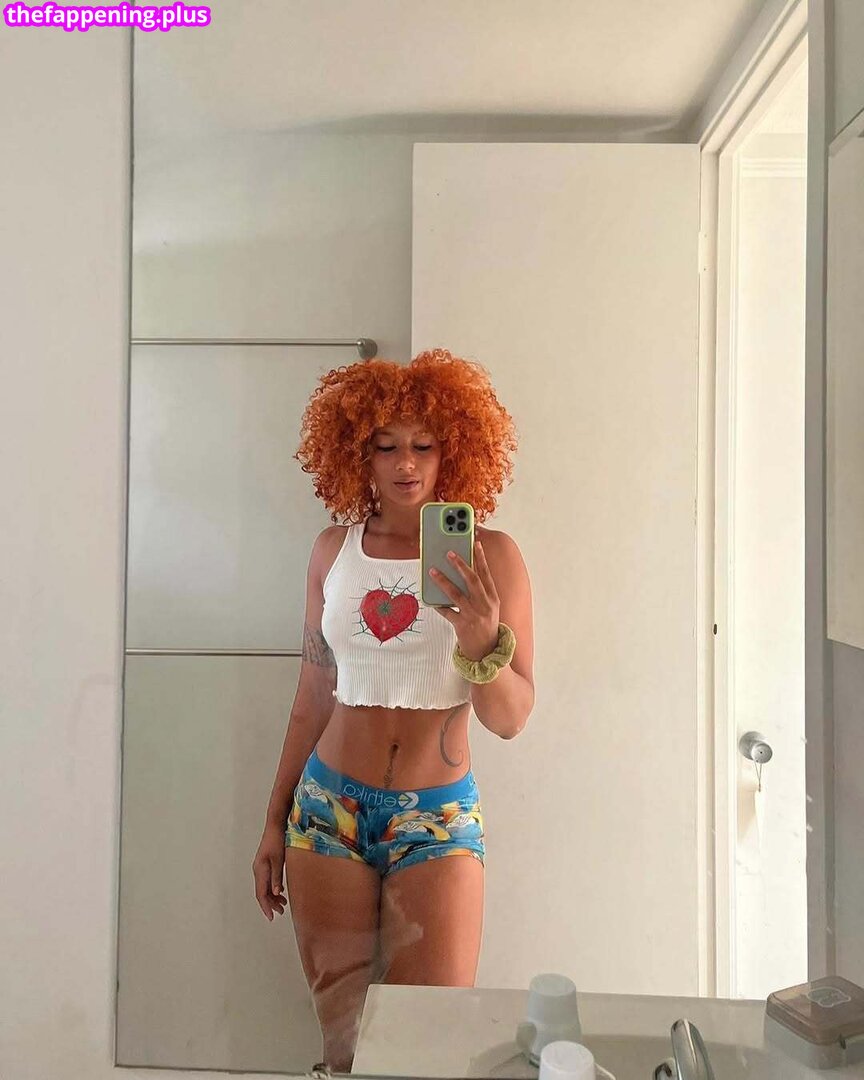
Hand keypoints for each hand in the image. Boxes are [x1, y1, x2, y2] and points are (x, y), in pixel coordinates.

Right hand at [252, 822, 287, 920]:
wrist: (275, 825)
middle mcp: (258, 869)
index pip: (261, 893)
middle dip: (270, 904)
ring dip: (272, 897)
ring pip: (265, 886)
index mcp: (260, 870)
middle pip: (262, 892)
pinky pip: (267, 880)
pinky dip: (273, 888)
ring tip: (283, 904)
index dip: (266, 907)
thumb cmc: (278, 840)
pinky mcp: (265, 863)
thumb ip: (276, 877)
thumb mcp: (278, 859)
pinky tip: (281, 891)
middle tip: (281, 912)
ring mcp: (260, 866)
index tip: (271, 917)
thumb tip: (275, 894)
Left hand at [429, 539, 500, 660]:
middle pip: (472, 580)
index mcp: (493, 598)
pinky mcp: (462, 625)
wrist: (487, 651)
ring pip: (456, 594)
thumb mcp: (489, 607)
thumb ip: (479, 592)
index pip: (486, 574)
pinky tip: (430, 598)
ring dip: (443, 581)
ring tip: (432, 570)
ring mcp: (473, 615)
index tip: (475, 543)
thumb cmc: (486, 625)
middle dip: (460, 565)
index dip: (481, 558)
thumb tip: (462, 573)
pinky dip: (438, 604)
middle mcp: (485, 605)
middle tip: (449, 553)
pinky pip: (447, 612)